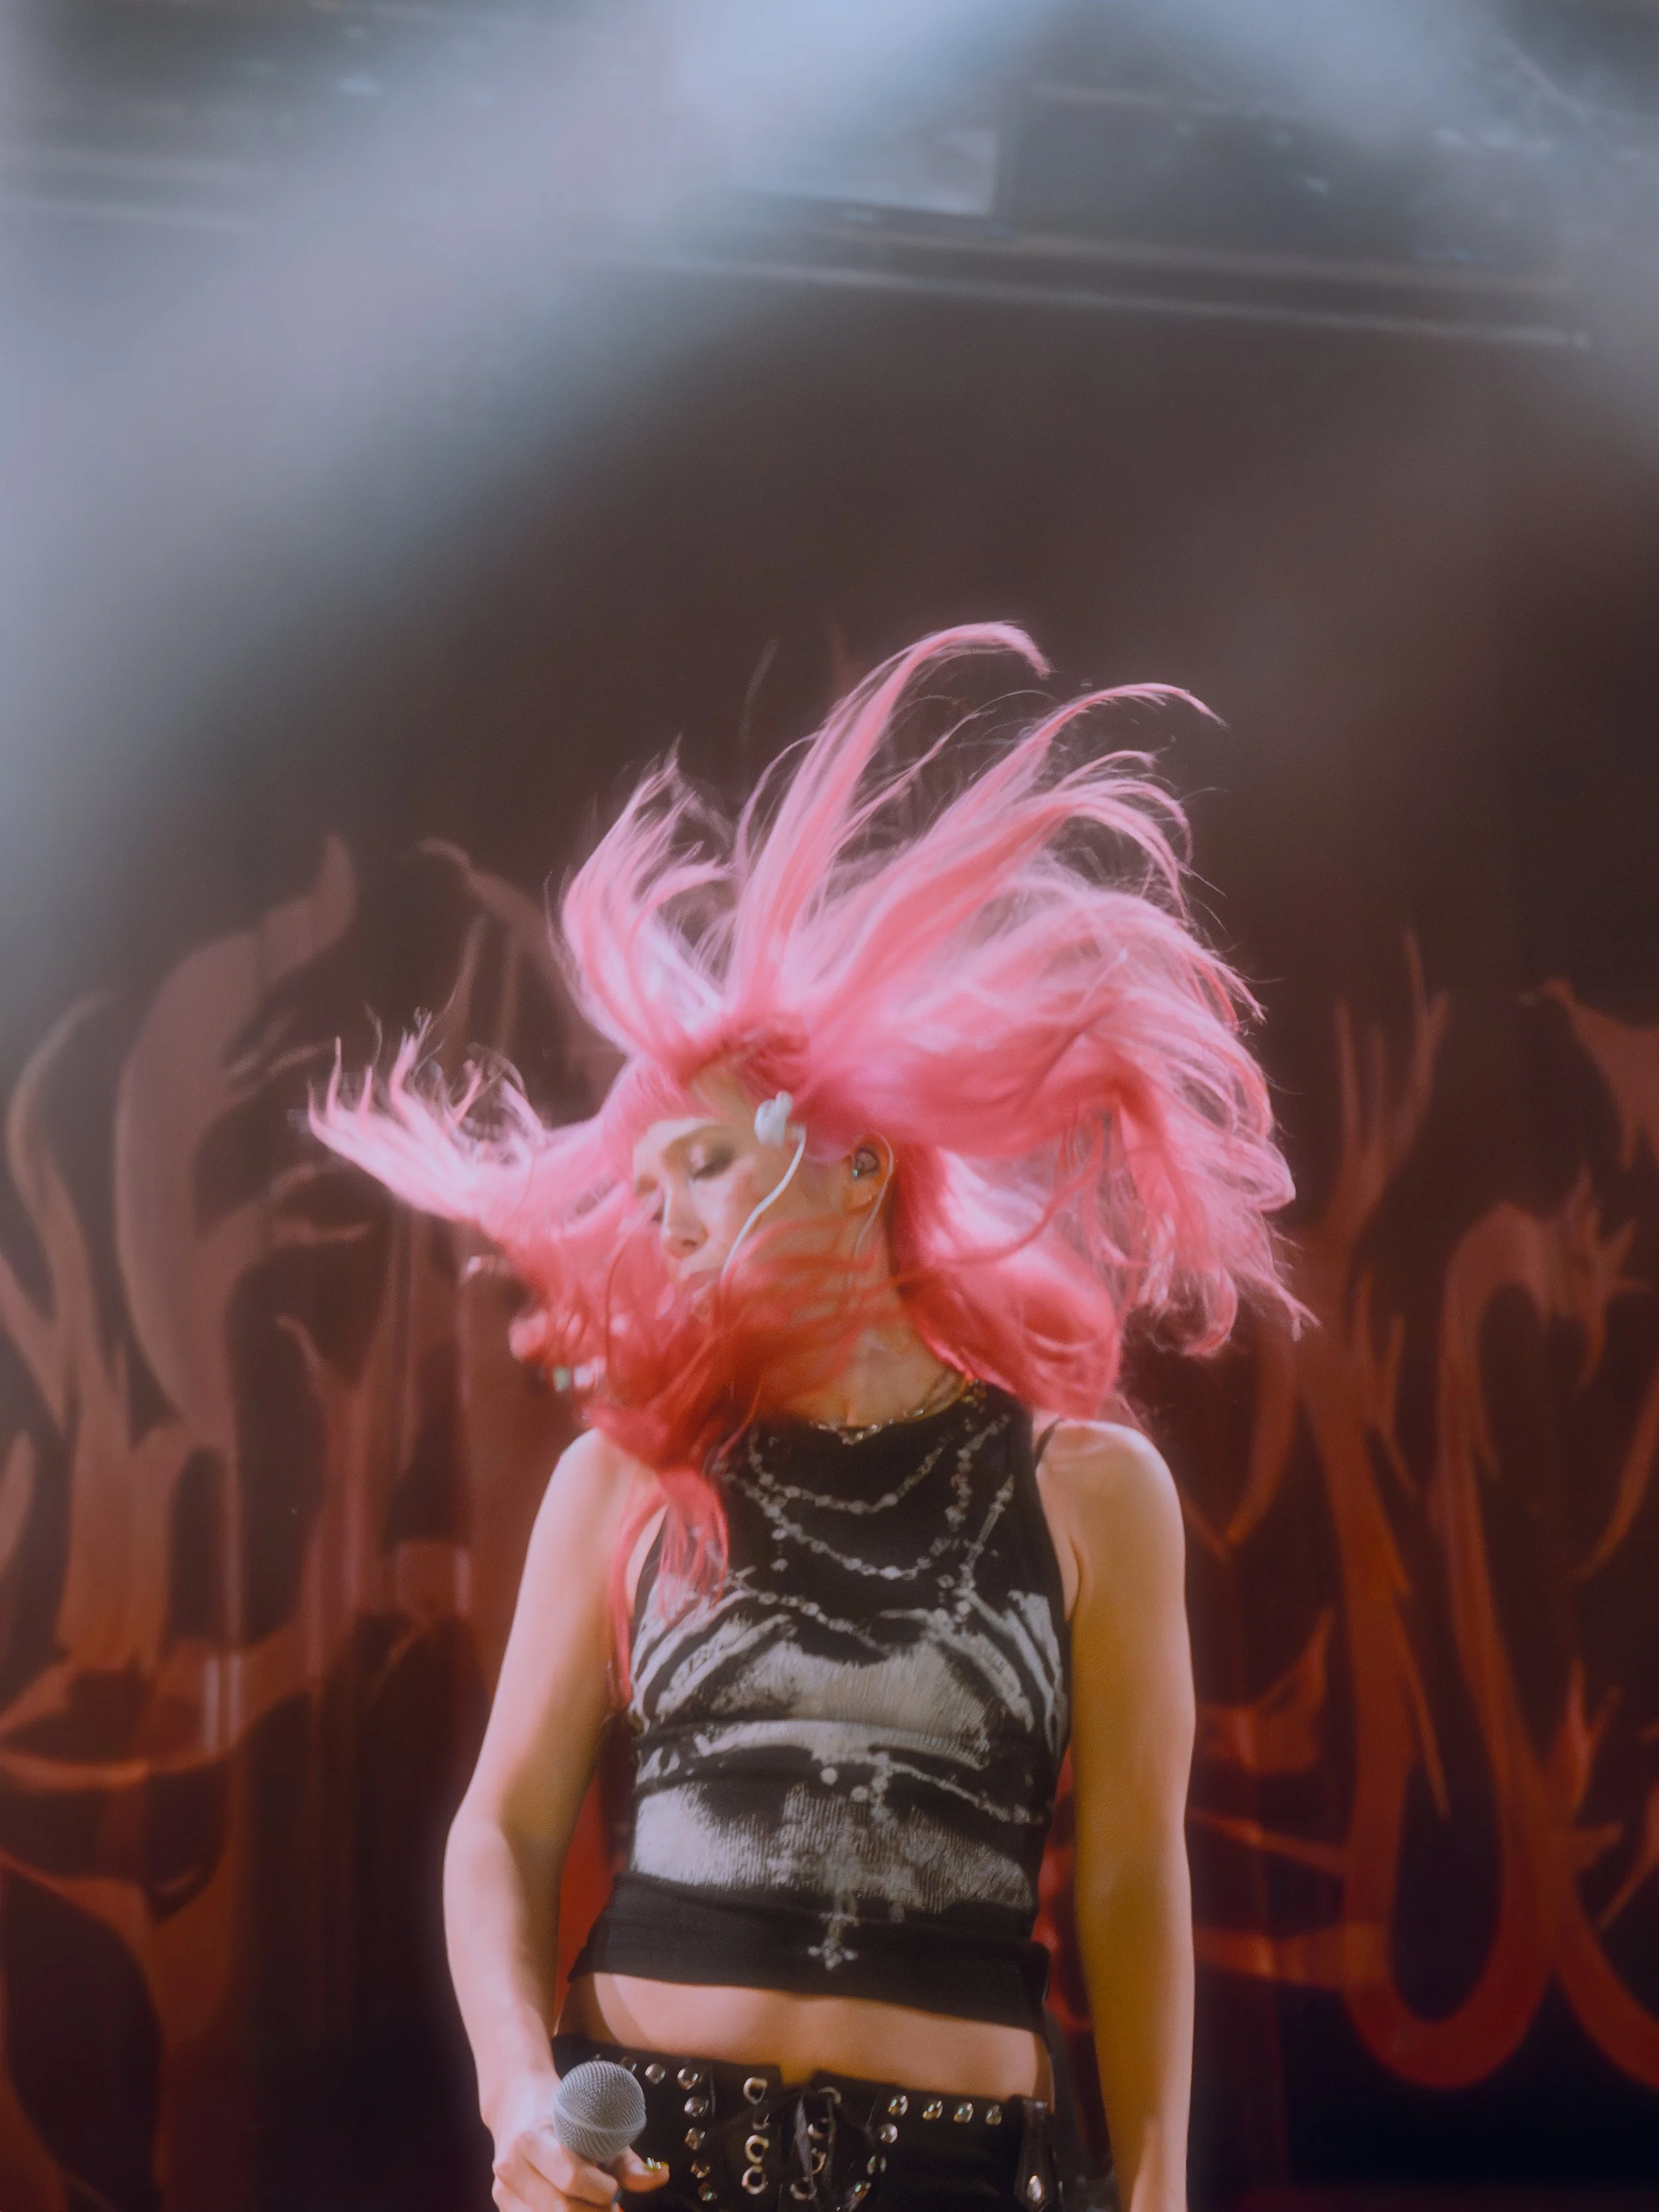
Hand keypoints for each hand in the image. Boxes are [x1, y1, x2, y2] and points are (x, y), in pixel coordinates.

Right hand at [489, 2072, 671, 2210]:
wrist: (515, 2102)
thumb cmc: (562, 2110)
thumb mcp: (595, 2123)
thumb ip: (626, 2158)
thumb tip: (660, 2177)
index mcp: (532, 2137)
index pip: (571, 2177)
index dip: (600, 2190)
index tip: (614, 2188)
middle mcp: (511, 2165)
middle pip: (560, 2208)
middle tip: (611, 2207)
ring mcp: (502, 2189)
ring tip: (595, 2207)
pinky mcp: (502, 2203)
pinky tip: (578, 2208)